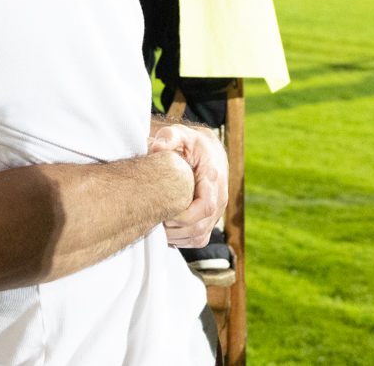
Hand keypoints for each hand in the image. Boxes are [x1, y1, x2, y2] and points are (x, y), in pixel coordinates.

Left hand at [149, 123, 227, 247]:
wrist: (208, 151)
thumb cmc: (191, 142)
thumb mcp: (180, 133)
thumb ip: (169, 136)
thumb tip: (157, 146)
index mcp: (213, 179)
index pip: (205, 207)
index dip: (184, 216)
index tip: (164, 213)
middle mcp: (219, 198)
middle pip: (201, 226)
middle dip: (176, 229)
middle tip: (154, 222)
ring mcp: (217, 211)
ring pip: (200, 236)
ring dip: (177, 237)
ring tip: (156, 228)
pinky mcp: (211, 219)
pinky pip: (200, 238)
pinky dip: (182, 240)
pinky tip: (166, 232)